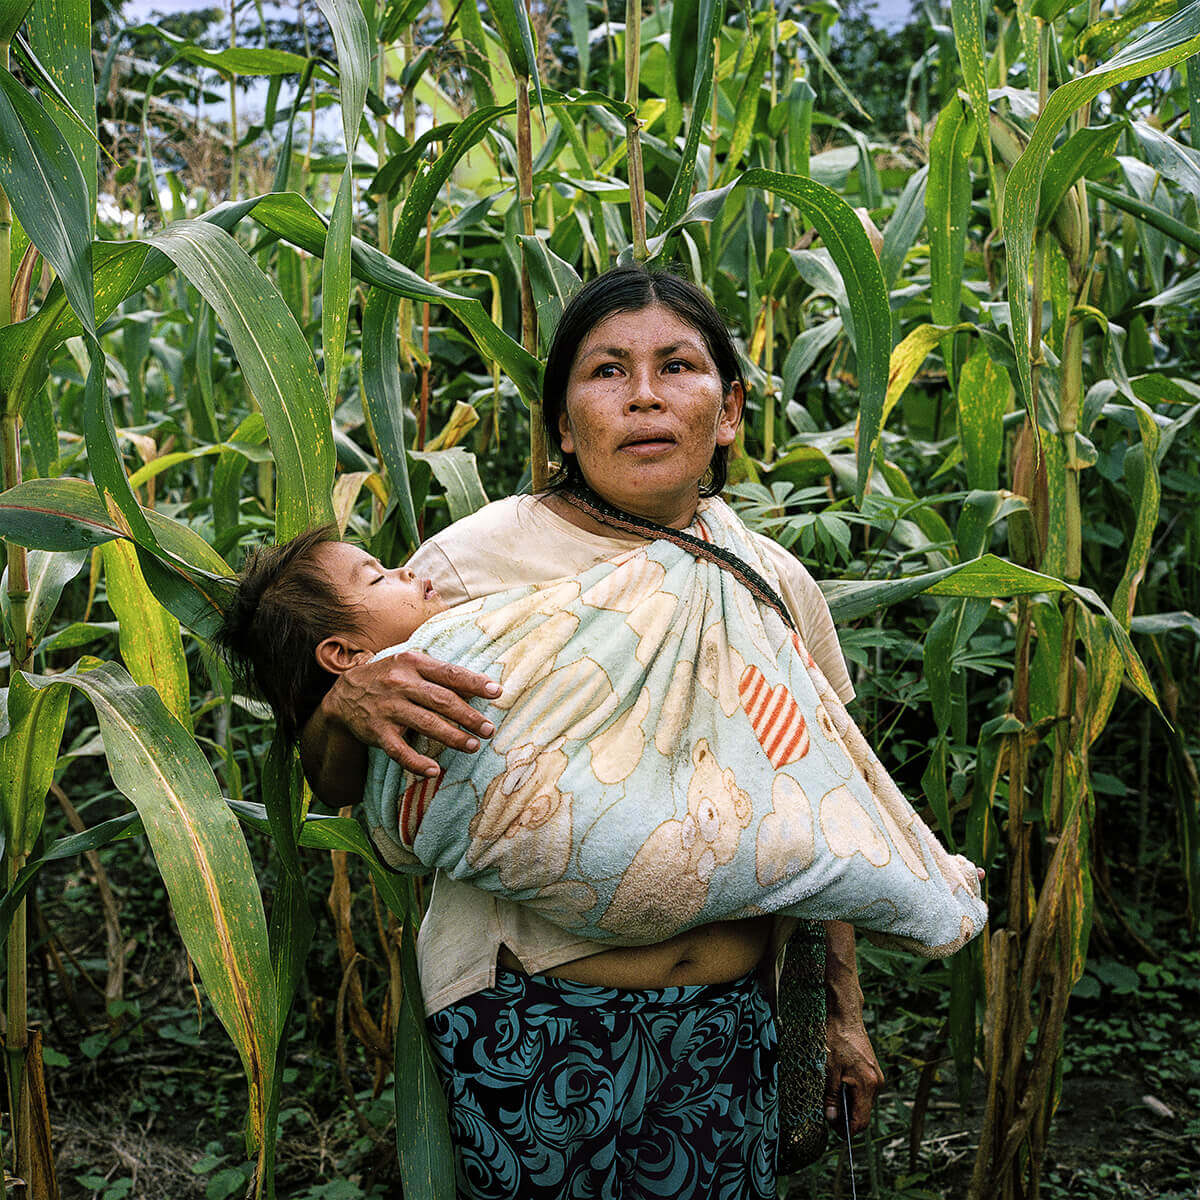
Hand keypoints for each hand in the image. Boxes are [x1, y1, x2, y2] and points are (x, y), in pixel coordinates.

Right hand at [323, 649, 500, 776]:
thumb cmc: (389, 678)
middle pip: (441, 700)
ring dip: (452, 737)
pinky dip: (416, 762)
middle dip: (468, 716)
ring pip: (426, 724)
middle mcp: (400, 684)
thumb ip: (439, 675)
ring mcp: (388, 708)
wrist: (344, 694)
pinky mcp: (377, 732)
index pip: (449, 673)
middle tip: (488, 729)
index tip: (497, 692)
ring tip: (473, 746)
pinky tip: (434, 771)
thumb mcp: (410, 665)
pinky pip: (399, 751)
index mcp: (412, 663)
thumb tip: (478, 688)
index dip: (475, 683)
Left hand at [824, 1007, 882, 1136]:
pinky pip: (864, 1091)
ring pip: (864, 1103)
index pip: (861, 1121)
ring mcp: (876, 1076)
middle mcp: (876, 1083)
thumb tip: (831, 1118)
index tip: (832, 1130)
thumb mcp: (828, 1069)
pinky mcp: (873, 1070)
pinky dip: (853, 1094)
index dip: (847, 1130)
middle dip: (847, 1119)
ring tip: (831, 1100)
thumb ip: (831, 1096)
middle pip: (864, 1114)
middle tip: (828, 1115)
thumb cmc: (835, 1039)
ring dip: (849, 1106)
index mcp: (867, 1084)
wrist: (845, 1016)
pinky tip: (839, 1087)